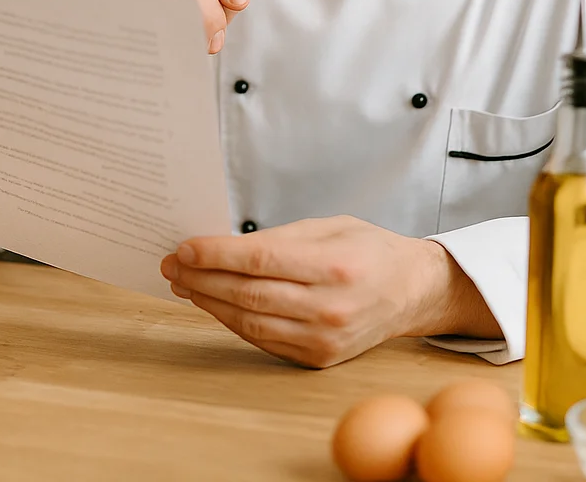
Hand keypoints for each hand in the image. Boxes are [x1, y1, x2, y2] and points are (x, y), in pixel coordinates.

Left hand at [159, 215, 500, 367]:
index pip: (260, 261)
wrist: (412, 292)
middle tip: (173, 265)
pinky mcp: (319, 358)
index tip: (184, 247)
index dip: (215, 255)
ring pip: (251, 322)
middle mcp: (331, 307)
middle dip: (202, 279)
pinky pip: (264, 339)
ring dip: (210, 303)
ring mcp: (325, 338)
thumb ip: (279, 238)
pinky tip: (215, 304)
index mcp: (336, 266)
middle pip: (249, 294)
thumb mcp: (330, 227)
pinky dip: (234, 322)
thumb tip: (223, 246)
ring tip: (185, 284)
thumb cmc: (369, 251)